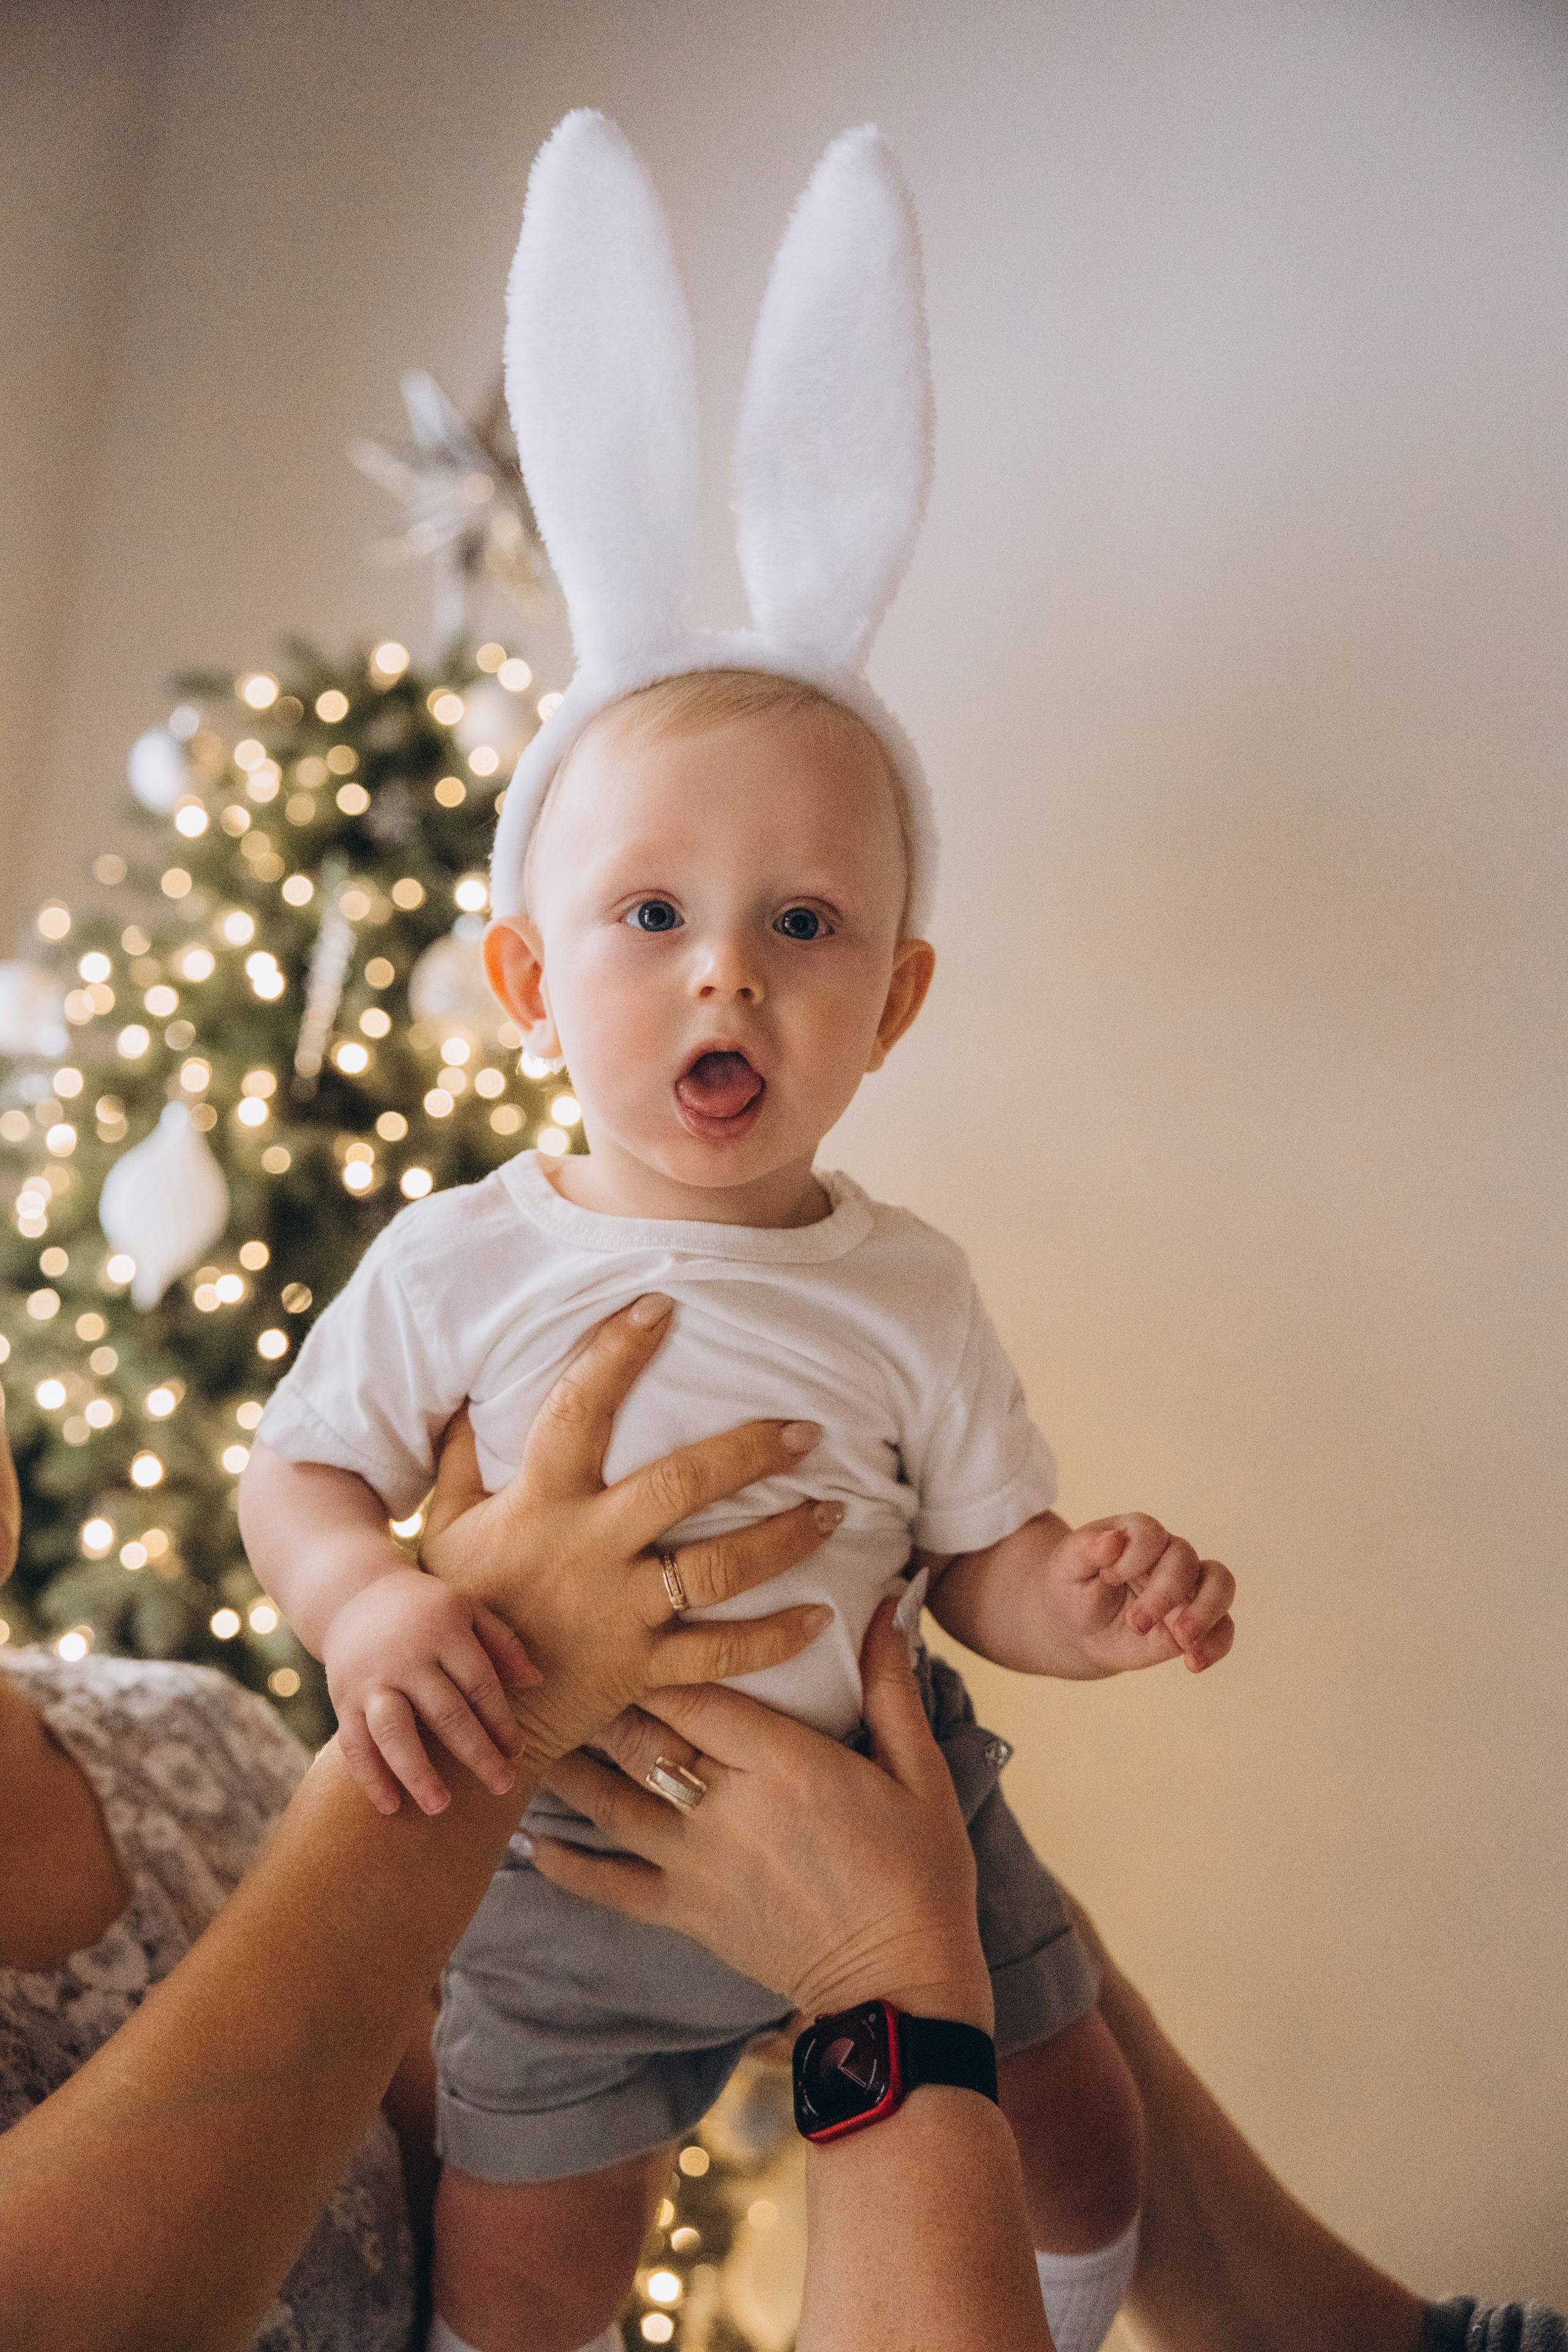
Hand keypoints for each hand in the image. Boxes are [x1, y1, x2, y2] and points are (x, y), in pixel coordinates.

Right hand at [323, 1567, 537, 1816]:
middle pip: (445, 1712)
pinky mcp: (343, 1699)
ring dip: (417, 1772)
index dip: (501, 1720)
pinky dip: (370, 1777)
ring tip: (440, 1807)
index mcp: (443, 1631)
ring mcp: (371, 1680)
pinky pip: (354, 1744)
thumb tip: (536, 1681)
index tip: (518, 1753)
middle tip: (502, 1786)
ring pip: (393, 1731)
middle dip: (476, 1752)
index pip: (479, 1683)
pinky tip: (390, 1806)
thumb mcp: (467, 1610)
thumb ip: (502, 1643)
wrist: (353, 1595)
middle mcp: (406, 1657)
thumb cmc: (425, 1610)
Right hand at [420, 1293, 838, 1765]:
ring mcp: (619, 1613)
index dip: (615, 1354)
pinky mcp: (641, 1670)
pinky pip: (720, 1654)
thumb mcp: (447, 1526)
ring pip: (717, 1569)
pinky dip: (775, 1638)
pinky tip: (821, 1614)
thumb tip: (465, 1394)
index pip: (577, 1411)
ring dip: (784, 1539)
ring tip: (834, 1510)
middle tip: (807, 1430)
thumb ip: (463, 1459)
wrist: (463, 1716)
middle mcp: (586, 1551)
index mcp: (539, 1503)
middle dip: (749, 1452)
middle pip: (679, 1486)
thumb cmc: (458, 1608)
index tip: (660, 1307)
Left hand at [527, 1601, 993, 2029]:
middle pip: (641, 1737)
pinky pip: (609, 1888)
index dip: (656, 1654)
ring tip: (531, 1728)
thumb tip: (891, 1604)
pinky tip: (530, 1843)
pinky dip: (566, 1866)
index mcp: (782, 1762)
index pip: (696, 1691)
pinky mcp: (686, 1914)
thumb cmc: (921, 1874)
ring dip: (568, 1765)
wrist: (901, 1989)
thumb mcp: (920, 1772)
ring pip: (610, 1801)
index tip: (628, 1619)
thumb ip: (893, 1687)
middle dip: (600, 1696)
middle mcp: (725, 1806)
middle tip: (563, 1657)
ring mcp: (697, 1864)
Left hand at [1039, 1513, 1236, 1676]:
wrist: (1078, 1628)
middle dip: (1164, 1593)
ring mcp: (1187, 1589)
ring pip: (1221, 1583)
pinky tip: (1193, 1663)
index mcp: (1136, 1534)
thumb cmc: (1072, 1589)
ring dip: (1206, 1610)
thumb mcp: (1065, 1568)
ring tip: (1182, 1639)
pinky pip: (1224, 1628)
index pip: (1151, 1533)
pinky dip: (1216, 1644)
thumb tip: (1113, 1540)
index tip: (1109, 1577)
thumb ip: (1085, 1550)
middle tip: (1135, 1623)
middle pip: (1186, 1559)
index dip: (1135, 1556)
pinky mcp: (1196, 1623)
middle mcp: (1168, 1555)